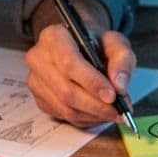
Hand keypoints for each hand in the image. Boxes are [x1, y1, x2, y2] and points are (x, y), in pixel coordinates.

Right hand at [23, 0, 136, 126]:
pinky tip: (99, 112)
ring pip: (65, 108)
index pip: (69, 63)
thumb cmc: (96, 43)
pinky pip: (64, 116)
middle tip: (118, 110)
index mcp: (53, 37)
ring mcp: (36, 81)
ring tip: (112, 112)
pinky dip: (86, 119)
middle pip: (66, 91)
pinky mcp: (40, 99)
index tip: (112, 95)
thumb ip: (122, 59)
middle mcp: (38, 59)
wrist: (80, 47)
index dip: (91, 82)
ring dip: (93, 114)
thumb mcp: (115, 42)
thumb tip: (120, 87)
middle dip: (96, 105)